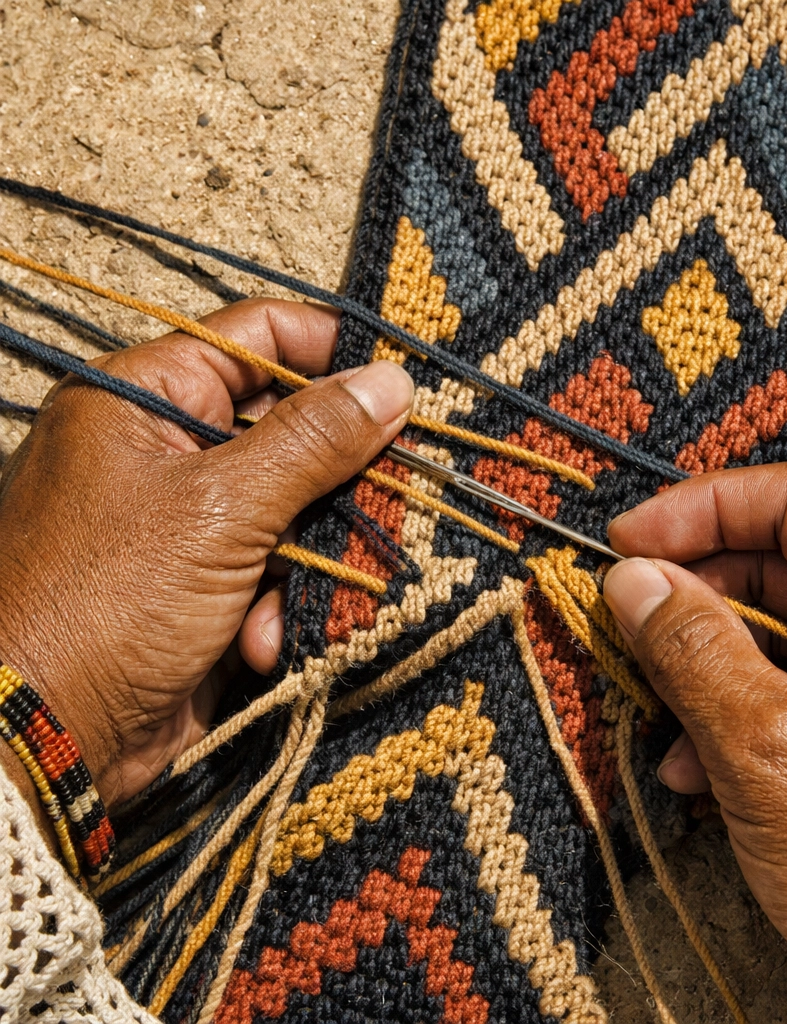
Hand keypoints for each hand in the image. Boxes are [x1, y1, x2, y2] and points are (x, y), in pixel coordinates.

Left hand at [0, 298, 412, 805]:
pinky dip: (283, 606)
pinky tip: (262, 645)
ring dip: (312, 560)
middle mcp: (169, 449)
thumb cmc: (109, 601)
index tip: (404, 381)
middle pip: (293, 429)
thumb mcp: (221, 509)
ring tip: (301, 600)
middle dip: (340, 481)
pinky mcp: (210, 583)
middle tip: (395, 499)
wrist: (45, 740)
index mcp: (147, 399)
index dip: (334, 351)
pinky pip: (280, 569)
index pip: (259, 338)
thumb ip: (314, 441)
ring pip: (300, 508)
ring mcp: (191, 520)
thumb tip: (391, 380)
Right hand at [603, 463, 786, 1023]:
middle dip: (698, 592)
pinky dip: (742, 710)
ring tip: (656, 709)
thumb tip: (631, 579)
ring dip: (709, 662)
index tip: (627, 541)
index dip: (699, 509)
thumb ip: (687, 643)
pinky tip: (695, 764)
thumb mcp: (759, 740)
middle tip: (627, 614)